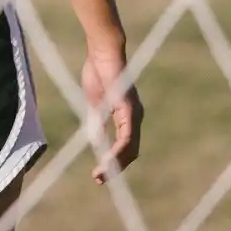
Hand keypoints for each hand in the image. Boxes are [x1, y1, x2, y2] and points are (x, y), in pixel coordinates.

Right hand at [81, 44, 142, 184]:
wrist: (102, 52)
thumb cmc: (98, 72)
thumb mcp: (95, 104)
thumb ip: (97, 122)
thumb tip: (96, 142)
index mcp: (126, 116)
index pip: (125, 146)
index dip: (113, 161)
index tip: (98, 173)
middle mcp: (135, 117)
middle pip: (130, 152)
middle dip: (115, 168)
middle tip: (99, 179)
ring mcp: (133, 114)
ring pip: (130, 148)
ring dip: (116, 164)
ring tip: (101, 174)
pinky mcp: (128, 109)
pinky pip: (126, 137)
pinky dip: (118, 151)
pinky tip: (108, 159)